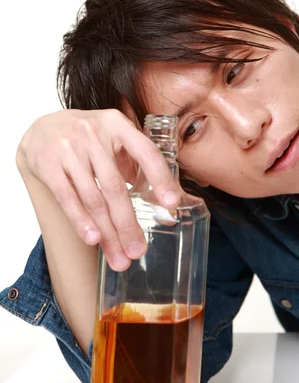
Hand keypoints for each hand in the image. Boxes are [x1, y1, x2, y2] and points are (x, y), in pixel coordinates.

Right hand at [17, 109, 180, 269]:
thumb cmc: (88, 138)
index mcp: (118, 125)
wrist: (41, 128)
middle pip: (116, 186)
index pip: (146, 152)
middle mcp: (94, 134)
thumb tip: (162, 200)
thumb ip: (135, 163)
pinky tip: (93, 238)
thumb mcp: (113, 138)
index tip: (172, 204)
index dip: (161, 178)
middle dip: (128, 223)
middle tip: (138, 251)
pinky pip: (67, 198)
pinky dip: (80, 220)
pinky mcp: (48, 164)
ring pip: (93, 198)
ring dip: (107, 232)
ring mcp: (69, 148)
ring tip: (119, 256)